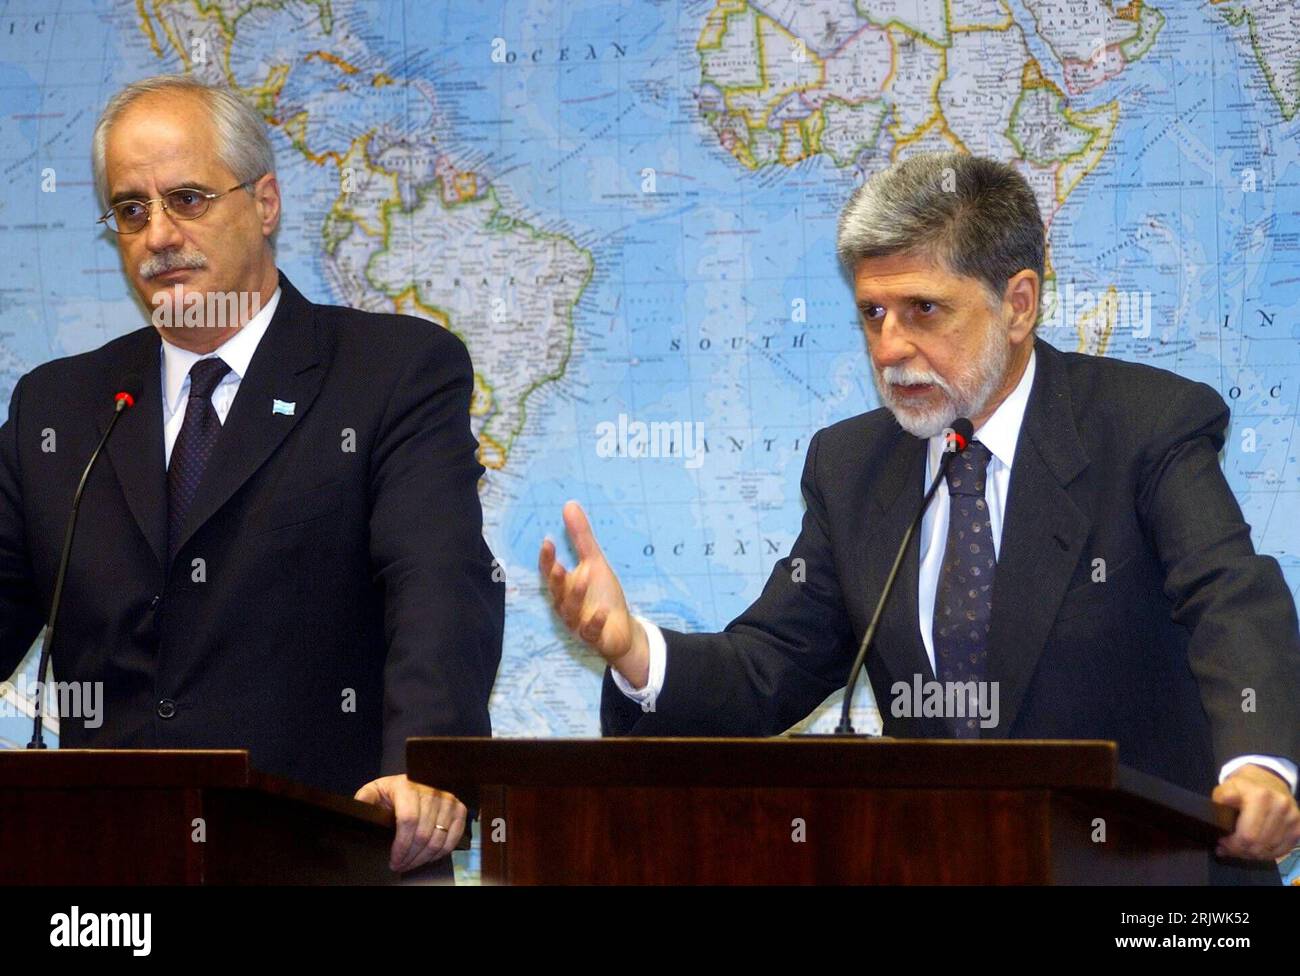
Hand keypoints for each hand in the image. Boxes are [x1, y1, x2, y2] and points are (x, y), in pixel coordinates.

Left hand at [354, 774, 465, 871]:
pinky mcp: (459, 809)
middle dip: (410, 857)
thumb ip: (365, 799)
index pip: (408, 821)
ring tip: (411, 864)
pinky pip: (454, 838)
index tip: (394, 860)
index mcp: (409, 787)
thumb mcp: (376, 790)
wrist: (417, 780)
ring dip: (424, 859)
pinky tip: (428, 857)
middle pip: (423, 834)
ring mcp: (448, 800)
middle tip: (400, 866)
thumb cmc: (395, 790)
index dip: (401, 846)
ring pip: (438, 840)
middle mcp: (432, 792)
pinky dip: (441, 852)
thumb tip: (359, 809)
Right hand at [539, 500, 649, 686]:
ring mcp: (578, 623)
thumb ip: (581, 537)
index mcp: (564, 587)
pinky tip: (601, 612)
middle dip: (556, 580)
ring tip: (583, 578)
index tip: (548, 541)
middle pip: (556, 593)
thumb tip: (569, 504)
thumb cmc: (602, 595)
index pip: (550, 572)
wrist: (620, 630)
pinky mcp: (594, 638)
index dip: (547, 559)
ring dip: (575, 596)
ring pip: (571, 612)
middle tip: (557, 565)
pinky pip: (591, 632)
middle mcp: (566, 606)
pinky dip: (594, 622)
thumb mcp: (594, 562)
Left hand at [1212, 764, 1299, 861]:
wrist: (1268, 778)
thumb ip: (1220, 801)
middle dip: (1240, 851)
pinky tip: (1255, 849)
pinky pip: (1282, 850)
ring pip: (1270, 850)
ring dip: (1252, 854)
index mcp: (1260, 796)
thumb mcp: (1226, 787)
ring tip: (1239, 848)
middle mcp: (1280, 807)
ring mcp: (1292, 818)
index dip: (1231, 844)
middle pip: (1258, 846)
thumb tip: (1219, 813)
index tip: (1222, 842)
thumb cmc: (1244, 786)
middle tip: (1228, 848)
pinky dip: (1267, 853)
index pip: (1247, 835)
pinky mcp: (1299, 827)